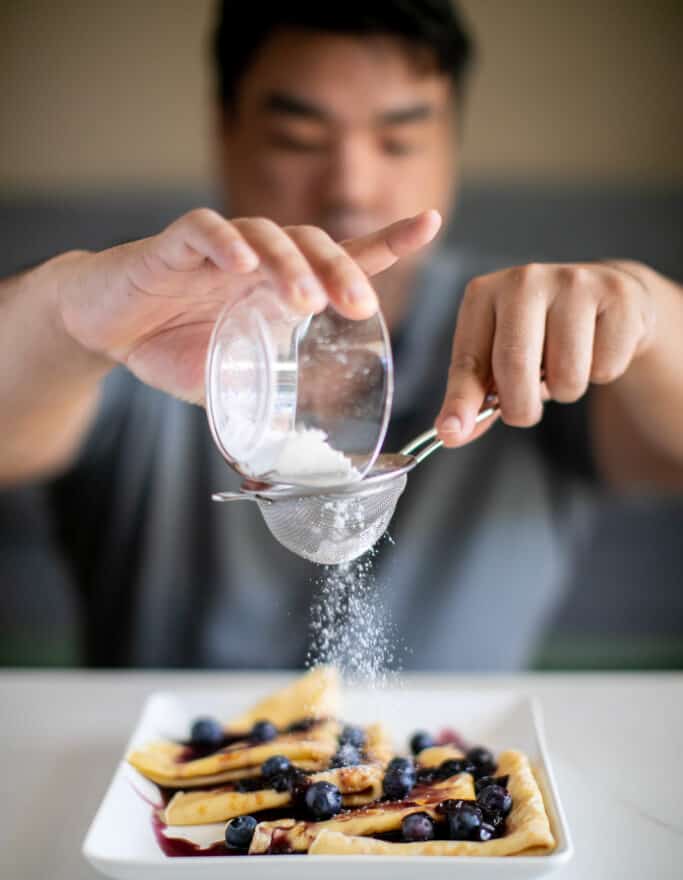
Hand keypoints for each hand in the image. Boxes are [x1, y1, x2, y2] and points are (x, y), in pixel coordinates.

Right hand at [56, 207, 440, 402]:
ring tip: (304, 301)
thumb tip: (300, 449)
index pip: (341, 255)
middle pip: (312, 243)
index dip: (386, 239)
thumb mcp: (229, 382)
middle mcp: (256, 261)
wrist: (105, 328)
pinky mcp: (171, 246)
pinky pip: (201, 228)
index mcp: (277, 288)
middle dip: (341, 270)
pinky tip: (240, 262)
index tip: (430, 224)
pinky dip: (222, 241)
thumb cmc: (170, 348)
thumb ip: (264, 400)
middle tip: (356, 306)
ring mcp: (216, 249)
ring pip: (265, 233)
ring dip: (289, 264)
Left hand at [436, 261, 655, 445]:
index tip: (451, 433)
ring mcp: (574, 282)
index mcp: (483, 294)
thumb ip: (474, 397)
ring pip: (566, 375)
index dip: (461, 401)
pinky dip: (602, 373)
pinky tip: (597, 346)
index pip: (468, 360)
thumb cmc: (540, 336)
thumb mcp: (498, 359)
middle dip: (520, 409)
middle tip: (525, 412)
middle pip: (515, 366)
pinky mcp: (617, 294)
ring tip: (566, 365)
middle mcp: (525, 280)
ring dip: (566, 390)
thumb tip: (451, 434)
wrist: (604, 299)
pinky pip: (605, 368)